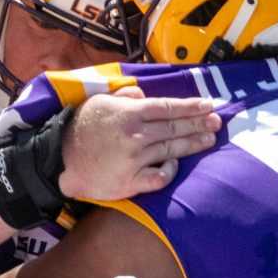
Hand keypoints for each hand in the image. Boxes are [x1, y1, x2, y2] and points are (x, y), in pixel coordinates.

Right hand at [58, 92, 221, 202]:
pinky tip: (174, 162)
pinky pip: (159, 176)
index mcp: (130, 114)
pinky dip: (169, 169)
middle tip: (217, 122)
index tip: (208, 105)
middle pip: (175, 128)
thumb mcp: (101, 102)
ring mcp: (134, 160)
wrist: (60, 160)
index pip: (168, 108)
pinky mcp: (130, 182)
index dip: (191, 107)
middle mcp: (135, 136)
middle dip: (199, 124)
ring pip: (171, 150)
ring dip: (193, 145)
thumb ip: (126, 97)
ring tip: (208, 140)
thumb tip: (144, 95)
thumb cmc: (82, 128)